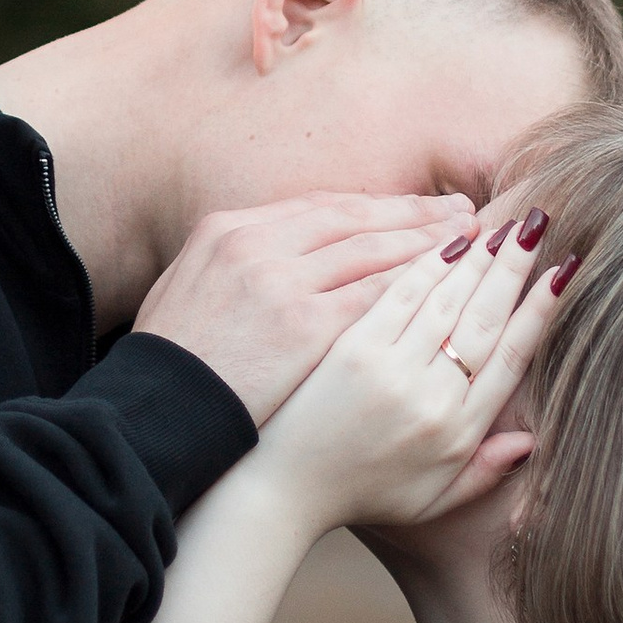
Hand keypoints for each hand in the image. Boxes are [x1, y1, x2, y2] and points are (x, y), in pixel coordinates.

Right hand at [136, 192, 476, 422]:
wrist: (150, 414)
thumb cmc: (170, 367)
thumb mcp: (186, 292)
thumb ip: (234, 265)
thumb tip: (274, 257)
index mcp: (227, 228)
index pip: (319, 208)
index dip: (375, 207)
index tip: (413, 208)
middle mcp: (254, 243)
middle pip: (353, 217)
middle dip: (413, 215)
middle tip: (461, 213)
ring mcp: (279, 279)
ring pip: (372, 250)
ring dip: (427, 245)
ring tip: (472, 243)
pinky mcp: (301, 322)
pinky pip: (374, 294)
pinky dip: (416, 287)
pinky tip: (451, 288)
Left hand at [256, 215, 570, 531]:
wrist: (286, 491)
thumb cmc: (361, 492)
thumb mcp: (432, 500)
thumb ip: (484, 471)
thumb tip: (531, 439)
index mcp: (460, 430)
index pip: (513, 356)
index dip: (541, 309)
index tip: (563, 271)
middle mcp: (434, 397)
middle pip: (486, 318)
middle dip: (514, 267)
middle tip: (536, 225)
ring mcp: (393, 370)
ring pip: (448, 300)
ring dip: (478, 257)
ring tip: (500, 224)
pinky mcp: (353, 350)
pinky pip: (399, 295)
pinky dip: (426, 264)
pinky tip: (446, 240)